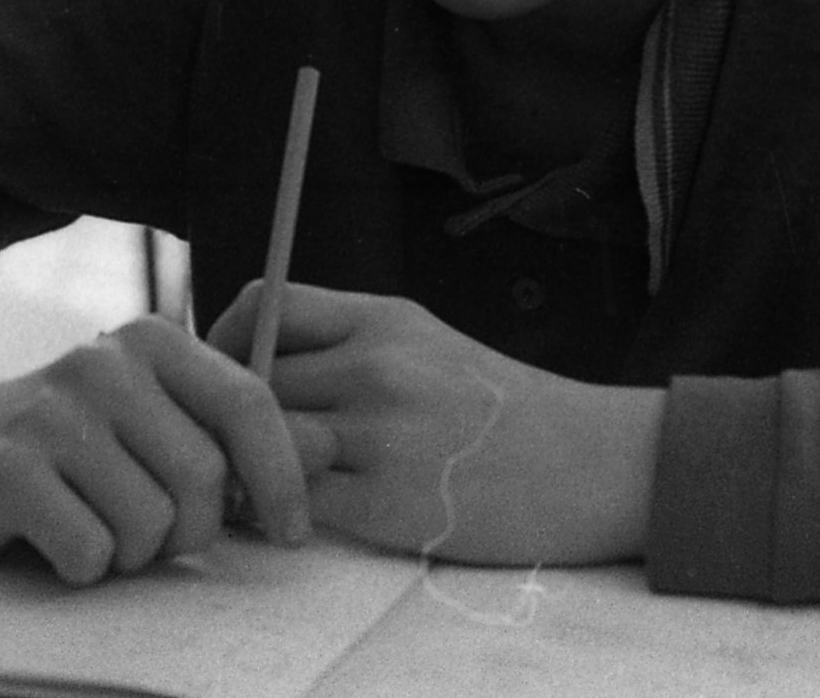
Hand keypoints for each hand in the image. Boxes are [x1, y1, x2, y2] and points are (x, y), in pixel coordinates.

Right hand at [0, 324, 313, 585]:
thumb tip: (325, 455)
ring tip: (99, 527)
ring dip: (133, 552)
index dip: (282, 478)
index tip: (289, 532)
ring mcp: (52, 413)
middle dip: (192, 530)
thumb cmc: (73, 443)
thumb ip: (228, 432)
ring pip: (150, 523)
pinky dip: (84, 565)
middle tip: (156, 534)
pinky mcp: (8, 468)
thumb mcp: (153, 417)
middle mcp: (104, 362)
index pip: (248, 405)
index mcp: (152, 341)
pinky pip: (91, 550)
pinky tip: (57, 537)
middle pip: (204, 478)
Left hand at [205, 282, 660, 565]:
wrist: (594, 464)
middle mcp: (377, 366)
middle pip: (254, 378)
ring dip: (256, 464)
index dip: (226, 339)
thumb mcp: (425, 340)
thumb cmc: (504, 406)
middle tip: (238, 440)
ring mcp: (382, 434)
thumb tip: (252, 359)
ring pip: (269, 440)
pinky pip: (300, 501)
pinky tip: (304, 514)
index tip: (225, 372)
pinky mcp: (389, 503)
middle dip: (237, 412)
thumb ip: (346, 341)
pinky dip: (287, 510)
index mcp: (383, 317)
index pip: (264, 305)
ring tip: (268, 480)